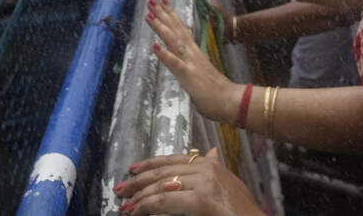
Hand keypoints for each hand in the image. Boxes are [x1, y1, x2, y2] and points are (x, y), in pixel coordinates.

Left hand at [115, 147, 262, 215]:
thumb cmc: (241, 209)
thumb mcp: (228, 183)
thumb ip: (215, 167)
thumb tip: (210, 152)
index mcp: (210, 164)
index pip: (173, 159)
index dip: (150, 164)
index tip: (132, 170)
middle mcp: (206, 168)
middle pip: (164, 171)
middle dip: (139, 181)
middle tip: (121, 189)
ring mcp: (204, 182)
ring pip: (162, 185)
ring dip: (139, 197)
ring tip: (125, 205)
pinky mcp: (201, 198)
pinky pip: (166, 200)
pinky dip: (148, 206)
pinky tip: (137, 212)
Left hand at [144, 0, 239, 123]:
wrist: (230, 100)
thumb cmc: (216, 91)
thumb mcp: (200, 74)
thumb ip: (191, 67)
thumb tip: (183, 66)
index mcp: (194, 52)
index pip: (181, 29)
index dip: (171, 15)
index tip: (163, 1)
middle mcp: (192, 53)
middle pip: (176, 29)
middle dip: (162, 14)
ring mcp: (190, 62)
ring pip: (173, 41)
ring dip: (160, 27)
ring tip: (148, 15)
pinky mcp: (188, 75)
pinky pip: (174, 63)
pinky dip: (164, 54)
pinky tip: (154, 45)